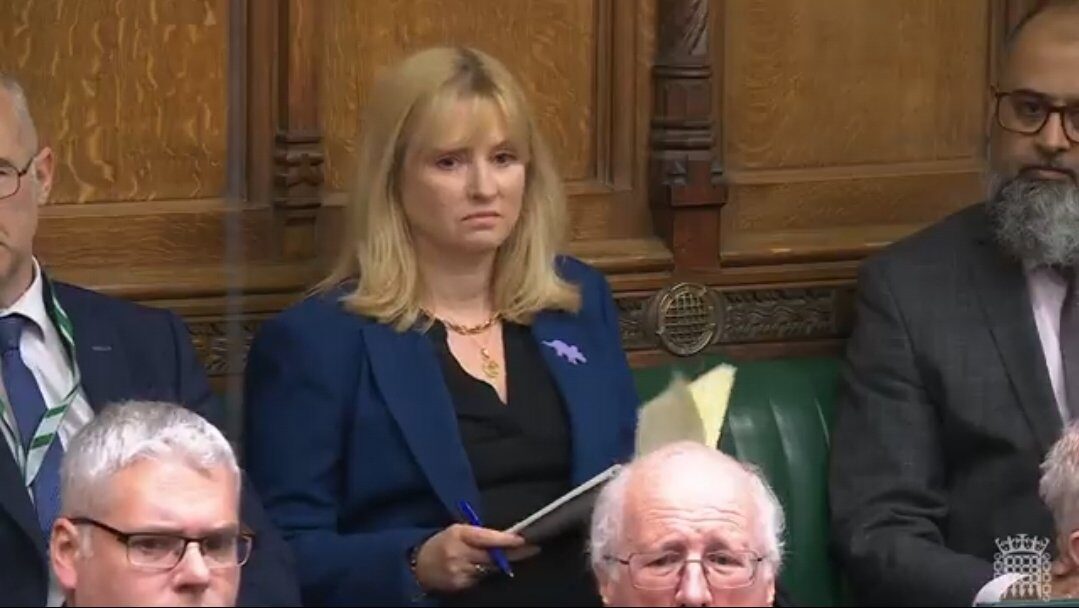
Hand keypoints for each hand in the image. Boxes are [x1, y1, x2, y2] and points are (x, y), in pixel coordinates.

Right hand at [414, 524, 536, 592]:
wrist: (418, 565)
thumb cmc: (442, 543)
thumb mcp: (457, 531)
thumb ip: (479, 534)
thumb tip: (505, 538)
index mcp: (459, 534)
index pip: (486, 538)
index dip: (506, 540)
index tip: (522, 540)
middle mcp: (459, 553)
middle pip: (492, 556)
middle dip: (513, 554)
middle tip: (532, 549)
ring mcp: (459, 571)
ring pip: (489, 569)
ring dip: (498, 565)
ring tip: (503, 558)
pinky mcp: (459, 585)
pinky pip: (480, 580)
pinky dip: (484, 574)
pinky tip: (478, 569)